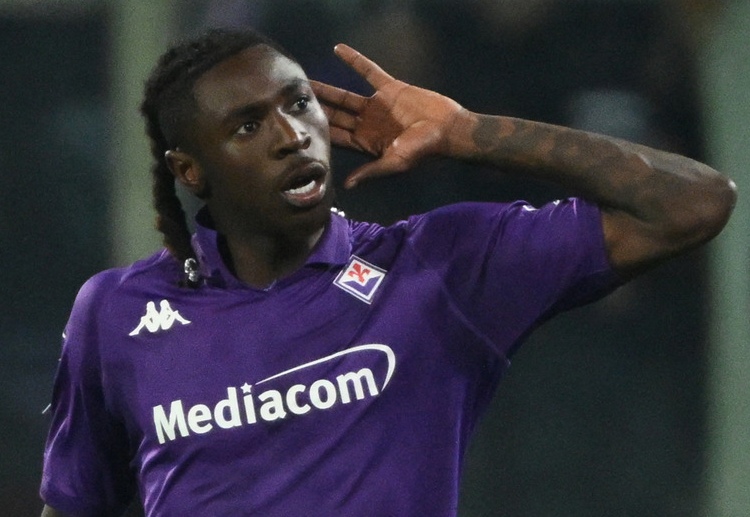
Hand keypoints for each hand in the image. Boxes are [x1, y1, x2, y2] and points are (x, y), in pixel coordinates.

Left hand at [312, 44, 464, 187]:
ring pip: (345, 96)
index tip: (297, 126)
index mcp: (366, 143)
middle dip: (316, 109)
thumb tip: (346, 185)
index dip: (317, 131)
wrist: (448, 129)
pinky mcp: (390, 88)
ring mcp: (377, 106)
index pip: (336, 136)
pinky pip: (368, 71)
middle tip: (292, 101)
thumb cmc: (423, 150)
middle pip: (335, 115)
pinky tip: (337, 50)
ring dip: (327, 88)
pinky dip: (354, 60)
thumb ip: (369, 171)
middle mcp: (367, 124)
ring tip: (306, 80)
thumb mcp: (394, 163)